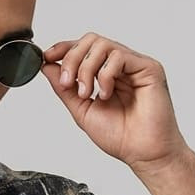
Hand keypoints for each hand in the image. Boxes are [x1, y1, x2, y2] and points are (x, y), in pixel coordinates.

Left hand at [40, 32, 189, 171]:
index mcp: (106, 74)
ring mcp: (135, 65)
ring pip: (102, 45)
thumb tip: (46, 66)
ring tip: (87, 93)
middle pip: (91, 41)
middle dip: (72, 59)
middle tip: (67, 83)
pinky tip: (106, 94)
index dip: (64, 48)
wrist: (142, 153)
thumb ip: (65, 89)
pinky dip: (105, 75)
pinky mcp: (148, 67)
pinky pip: (119, 56)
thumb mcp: (81, 111)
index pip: (84, 49)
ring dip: (86, 69)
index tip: (46, 57)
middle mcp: (121, 66)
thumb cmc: (119, 137)